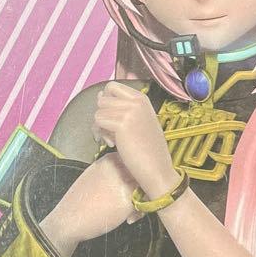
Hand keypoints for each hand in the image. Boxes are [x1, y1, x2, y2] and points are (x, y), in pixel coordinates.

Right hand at [39, 153, 140, 256]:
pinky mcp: (128, 200)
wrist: (69, 218)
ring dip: (144, 201)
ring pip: (147, 188)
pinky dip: (139, 214)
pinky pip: (145, 204)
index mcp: (110, 159)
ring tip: (131, 212)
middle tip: (136, 200)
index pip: (136, 161)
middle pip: (144, 173)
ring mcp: (124, 183)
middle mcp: (118, 168)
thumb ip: (114, 171)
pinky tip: (128, 220)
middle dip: (143, 187)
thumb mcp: (95, 175)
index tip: (134, 185)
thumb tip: (133, 174)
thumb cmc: (81, 200)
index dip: (138, 174)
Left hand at [93, 82, 177, 198]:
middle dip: (101, 115)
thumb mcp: (137, 121)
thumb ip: (120, 108)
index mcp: (141, 98)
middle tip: (109, 132)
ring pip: (98, 111)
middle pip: (102, 99)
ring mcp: (130, 111)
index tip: (112, 119)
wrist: (157, 169)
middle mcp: (136, 101)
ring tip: (111, 140)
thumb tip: (99, 96)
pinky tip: (112, 144)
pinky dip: (100, 135)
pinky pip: (98, 122)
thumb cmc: (146, 149)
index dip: (106, 102)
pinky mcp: (122, 124)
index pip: (112, 86)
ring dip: (99, 127)